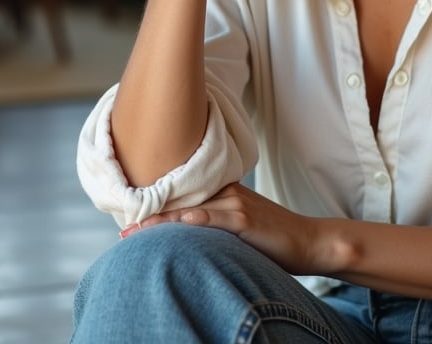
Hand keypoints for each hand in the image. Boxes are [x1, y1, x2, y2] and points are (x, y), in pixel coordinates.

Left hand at [121, 183, 323, 276]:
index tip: (130, 222)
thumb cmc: (274, 238)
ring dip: (159, 222)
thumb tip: (188, 234)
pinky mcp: (244, 219)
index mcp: (224, 191)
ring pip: (189, 209)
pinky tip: (175, 225)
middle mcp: (226, 192)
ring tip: (133, 234)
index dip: (156, 209)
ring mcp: (235, 204)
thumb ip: (217, 225)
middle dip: (150, 216)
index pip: (183, 197)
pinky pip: (212, 219)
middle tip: (122, 231)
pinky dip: (192, 221)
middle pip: (180, 201)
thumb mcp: (241, 228)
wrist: (309, 241)